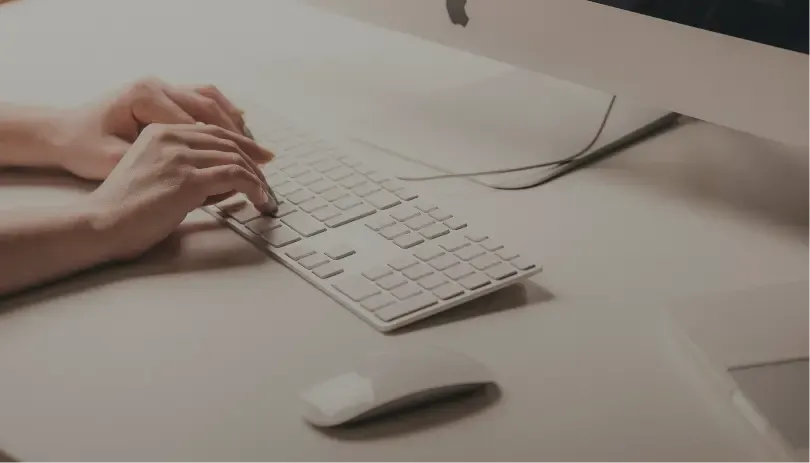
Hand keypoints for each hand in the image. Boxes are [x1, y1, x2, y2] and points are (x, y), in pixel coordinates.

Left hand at [50, 77, 268, 179]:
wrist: (63, 132)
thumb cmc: (84, 149)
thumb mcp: (118, 163)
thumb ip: (163, 168)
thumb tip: (212, 180)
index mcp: (145, 96)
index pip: (198, 125)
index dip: (226, 153)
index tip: (247, 174)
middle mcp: (157, 84)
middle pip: (211, 110)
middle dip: (242, 138)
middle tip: (266, 161)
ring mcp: (162, 85)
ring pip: (212, 100)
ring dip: (237, 125)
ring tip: (257, 149)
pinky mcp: (164, 93)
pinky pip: (203, 98)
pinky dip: (225, 113)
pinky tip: (240, 130)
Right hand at [87, 123, 274, 260]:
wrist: (101, 223)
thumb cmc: (126, 207)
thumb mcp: (155, 173)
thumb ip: (187, 167)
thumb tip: (228, 177)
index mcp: (160, 132)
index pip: (212, 131)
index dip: (241, 142)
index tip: (259, 155)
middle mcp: (170, 137)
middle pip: (227, 141)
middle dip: (253, 159)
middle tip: (267, 175)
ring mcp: (179, 157)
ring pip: (234, 158)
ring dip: (255, 177)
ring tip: (263, 194)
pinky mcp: (187, 180)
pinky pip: (234, 176)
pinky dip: (253, 186)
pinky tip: (258, 198)